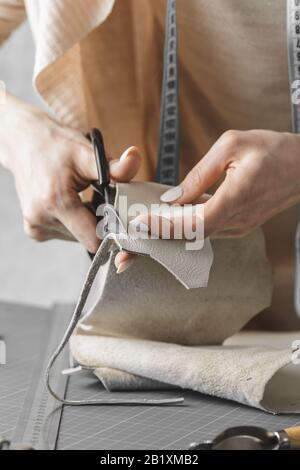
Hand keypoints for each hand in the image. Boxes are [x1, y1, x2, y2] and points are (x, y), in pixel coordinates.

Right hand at [0, 95, 140, 253]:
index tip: (117, 215)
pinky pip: (65, 233)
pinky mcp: (34, 229)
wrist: (23, 141)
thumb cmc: (55, 145)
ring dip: (85, 221)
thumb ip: (114, 166)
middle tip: (97, 198)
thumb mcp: (87, 152)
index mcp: (56, 202)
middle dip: (97, 221)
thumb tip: (135, 158)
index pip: (93, 239)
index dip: (110, 230)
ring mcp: (35, 226)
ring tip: (81, 197)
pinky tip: (70, 203)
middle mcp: (41, 219)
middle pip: (86, 238)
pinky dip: (72, 222)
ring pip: (76, 237)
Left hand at [131, 130, 299, 239]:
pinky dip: (186, 227)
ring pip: (198, 236)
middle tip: (132, 238)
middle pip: (192, 237)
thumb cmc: (273, 150)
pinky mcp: (240, 225)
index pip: (196, 223)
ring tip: (144, 230)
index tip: (142, 223)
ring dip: (171, 234)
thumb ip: (200, 173)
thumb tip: (173, 197)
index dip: (167, 227)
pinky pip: (208, 230)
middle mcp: (238, 219)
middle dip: (159, 238)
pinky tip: (170, 220)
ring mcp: (240, 226)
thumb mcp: (232, 145)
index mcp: (237, 197)